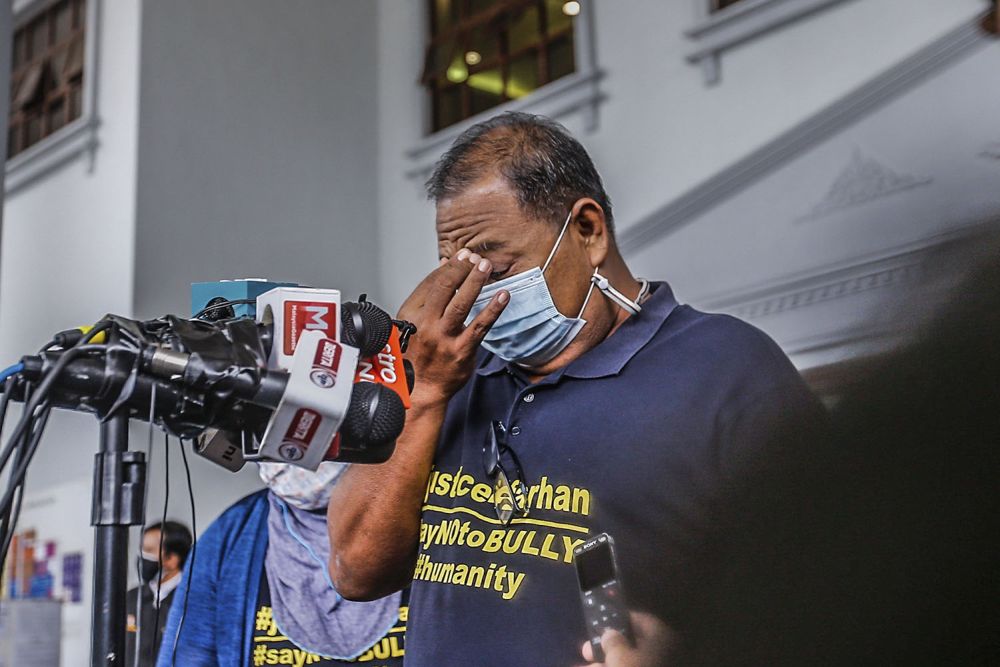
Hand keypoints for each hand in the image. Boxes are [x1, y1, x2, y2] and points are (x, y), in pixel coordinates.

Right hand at [398, 249, 507, 405]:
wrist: (421, 390)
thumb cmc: (418, 355)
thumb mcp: (414, 322)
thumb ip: (429, 294)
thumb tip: (445, 265)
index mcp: (410, 315)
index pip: (430, 284)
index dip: (448, 267)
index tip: (461, 256)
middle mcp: (425, 325)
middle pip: (443, 289)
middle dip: (460, 269)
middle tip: (474, 256)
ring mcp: (443, 339)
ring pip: (460, 304)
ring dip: (474, 282)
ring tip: (485, 266)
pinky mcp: (461, 351)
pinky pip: (479, 327)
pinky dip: (492, 310)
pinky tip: (503, 296)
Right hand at [576, 612, 676, 666]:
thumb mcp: (619, 655)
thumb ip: (612, 641)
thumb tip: (609, 633)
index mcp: (663, 640)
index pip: (643, 621)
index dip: (622, 620)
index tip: (602, 622)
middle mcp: (665, 655)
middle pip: (633, 647)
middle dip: (607, 649)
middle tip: (586, 651)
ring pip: (629, 665)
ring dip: (605, 665)